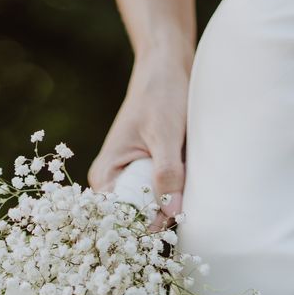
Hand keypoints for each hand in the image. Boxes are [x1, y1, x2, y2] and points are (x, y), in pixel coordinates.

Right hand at [88, 44, 191, 221]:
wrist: (167, 68)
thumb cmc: (161, 94)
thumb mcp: (166, 134)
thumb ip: (167, 173)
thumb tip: (172, 213)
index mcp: (106, 175)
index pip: (120, 218)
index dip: (143, 226)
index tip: (169, 222)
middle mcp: (113, 184)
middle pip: (135, 221)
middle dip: (158, 223)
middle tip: (184, 213)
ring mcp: (131, 182)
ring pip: (151, 213)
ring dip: (169, 212)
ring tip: (187, 200)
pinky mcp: (149, 177)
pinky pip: (161, 201)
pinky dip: (174, 201)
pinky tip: (187, 194)